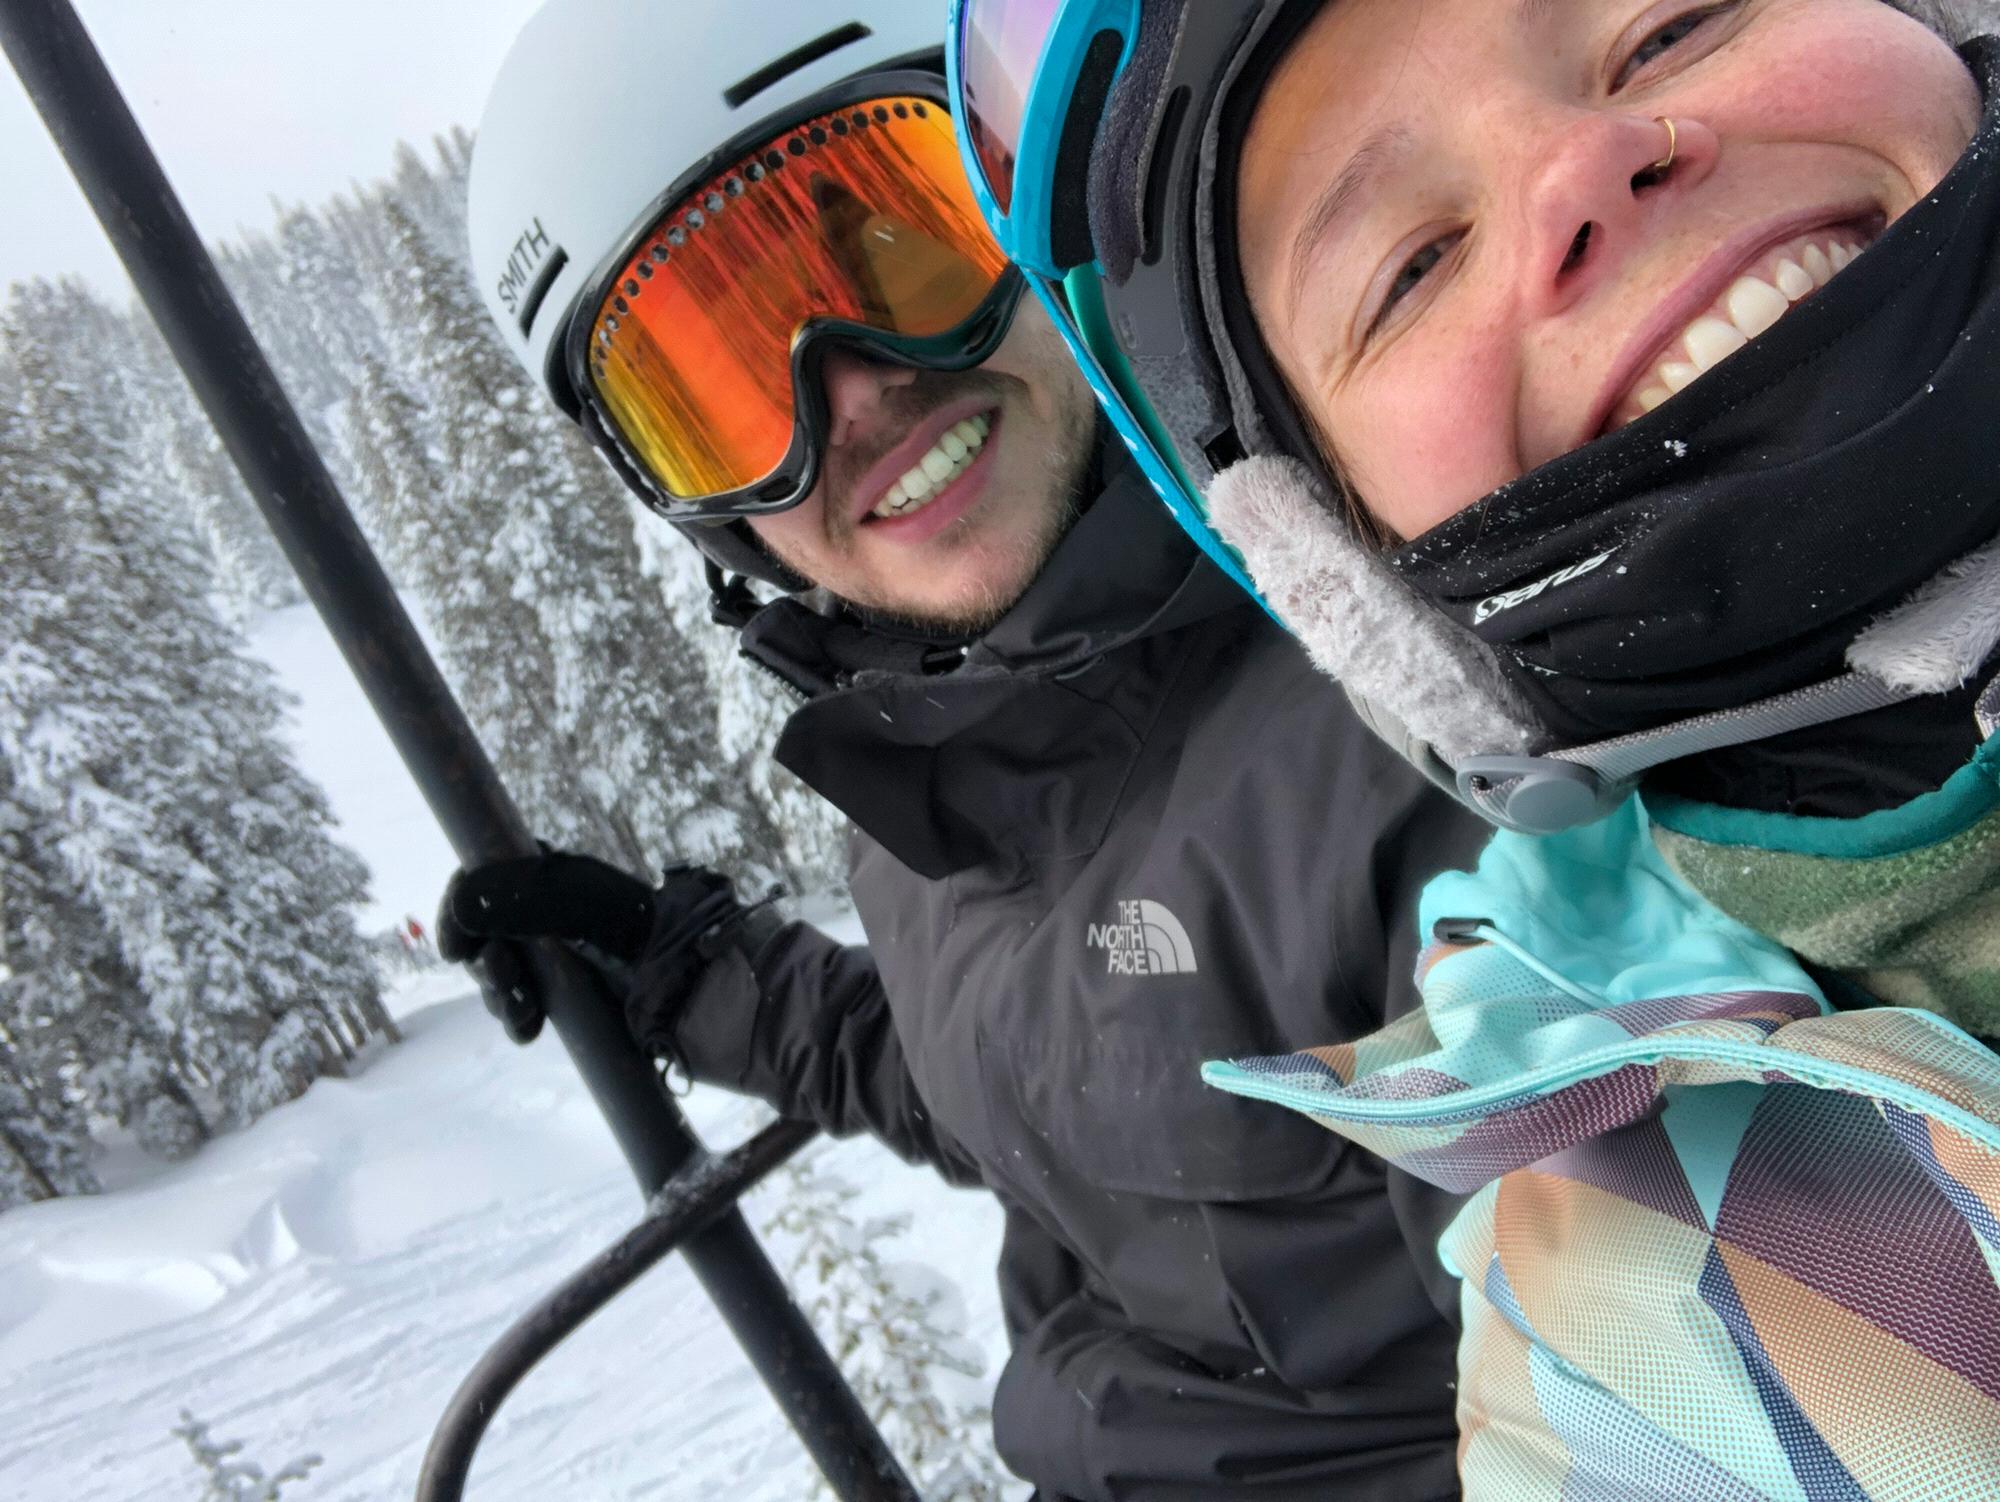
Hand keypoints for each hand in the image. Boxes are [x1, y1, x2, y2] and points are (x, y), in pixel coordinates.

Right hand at [437, 849, 755, 1048]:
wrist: (713, 1001)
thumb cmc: (660, 941)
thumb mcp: (592, 908)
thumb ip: (527, 898)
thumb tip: (461, 902)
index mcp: (560, 879)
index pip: (488, 877)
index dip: (462, 907)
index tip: (457, 948)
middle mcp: (557, 913)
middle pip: (488, 931)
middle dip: (486, 962)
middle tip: (510, 986)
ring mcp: (565, 957)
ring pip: (503, 972)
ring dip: (499, 994)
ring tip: (524, 1015)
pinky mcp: (575, 998)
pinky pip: (525, 1004)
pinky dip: (517, 1016)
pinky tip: (530, 1029)